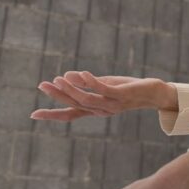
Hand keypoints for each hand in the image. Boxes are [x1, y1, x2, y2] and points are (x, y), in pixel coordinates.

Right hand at [32, 71, 176, 121]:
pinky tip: (83, 73)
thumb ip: (87, 84)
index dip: (52, 115)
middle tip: (42, 85)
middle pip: (74, 105)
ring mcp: (111, 104)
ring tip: (59, 78)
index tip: (33, 114)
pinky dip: (92, 82)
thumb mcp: (105, 85)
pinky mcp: (121, 95)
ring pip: (86, 99)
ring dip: (72, 89)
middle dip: (57, 96)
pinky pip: (103, 89)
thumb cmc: (129, 89)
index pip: (70, 114)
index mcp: (95, 109)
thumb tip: (66, 76)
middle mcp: (101, 110)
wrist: (155, 94)